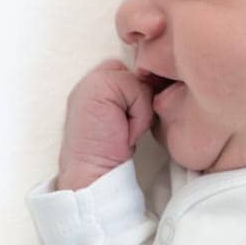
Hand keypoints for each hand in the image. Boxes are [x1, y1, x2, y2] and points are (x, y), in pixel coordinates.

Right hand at [57, 59, 155, 186]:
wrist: (92, 170)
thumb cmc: (107, 152)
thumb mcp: (122, 118)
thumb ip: (130, 95)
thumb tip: (154, 87)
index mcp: (94, 87)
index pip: (130, 73)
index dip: (138, 97)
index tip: (128, 122)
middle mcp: (91, 80)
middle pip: (136, 74)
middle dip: (139, 101)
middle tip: (125, 126)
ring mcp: (92, 80)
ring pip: (139, 81)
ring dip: (139, 109)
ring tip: (122, 129)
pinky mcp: (99, 85)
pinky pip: (138, 89)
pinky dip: (138, 113)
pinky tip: (122, 130)